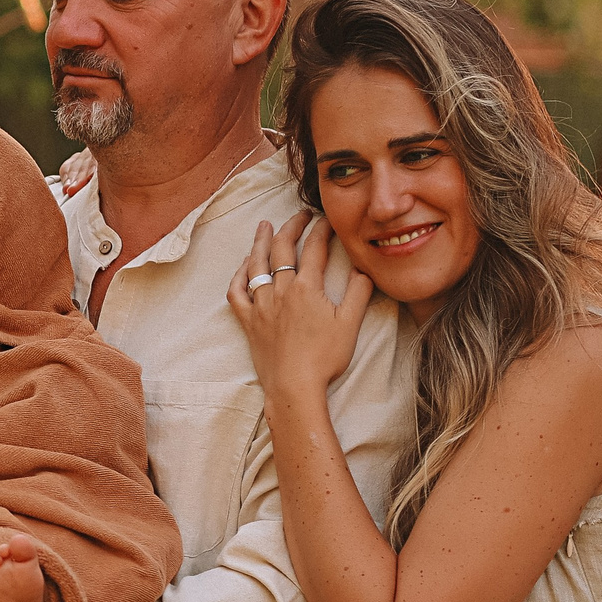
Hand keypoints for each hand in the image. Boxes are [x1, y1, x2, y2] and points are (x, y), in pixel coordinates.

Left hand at [227, 212, 372, 398]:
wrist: (294, 386)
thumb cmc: (325, 358)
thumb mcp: (350, 323)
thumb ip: (359, 292)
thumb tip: (365, 269)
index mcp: (307, 288)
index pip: (314, 248)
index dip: (322, 229)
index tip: (328, 219)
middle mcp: (280, 290)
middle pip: (281, 248)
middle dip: (291, 226)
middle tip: (300, 215)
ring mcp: (260, 305)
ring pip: (256, 265)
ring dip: (260, 242)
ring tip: (264, 226)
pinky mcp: (248, 321)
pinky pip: (236, 292)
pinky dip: (238, 275)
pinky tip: (244, 266)